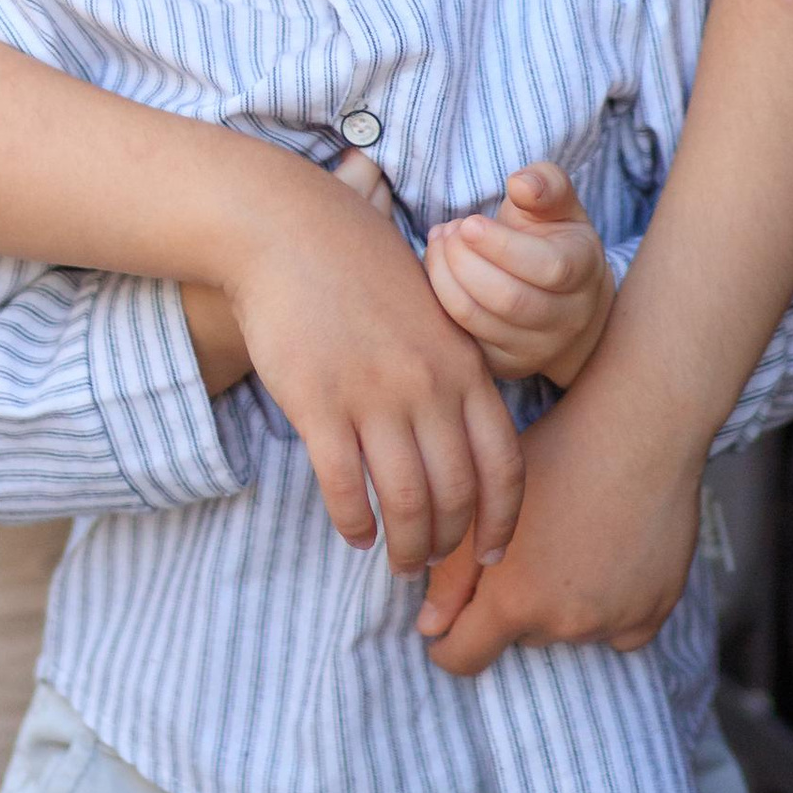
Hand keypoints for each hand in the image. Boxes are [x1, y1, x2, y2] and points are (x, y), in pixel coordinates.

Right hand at [219, 154, 524, 579]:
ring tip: (398, 561)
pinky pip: (345, 488)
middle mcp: (427, 385)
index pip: (504, 464)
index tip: (495, 552)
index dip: (504, 520)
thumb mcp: (429, 311)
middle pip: (456, 495)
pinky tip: (356, 533)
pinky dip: (354, 523)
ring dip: (405, 547)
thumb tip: (464, 437)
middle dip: (450, 544)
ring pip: (405, 503)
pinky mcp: (318, 403)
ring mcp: (373, 395)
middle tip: (434, 563)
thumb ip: (452, 370)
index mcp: (463, 363)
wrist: (289, 229)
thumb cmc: (359, 267)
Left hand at [416, 352, 706, 670]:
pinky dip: (611, 610)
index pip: (465, 658)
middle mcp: (565, 624)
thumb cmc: (556, 452)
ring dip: (562, 607)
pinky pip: (622, 632)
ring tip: (570, 544)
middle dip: (514, 608)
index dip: (448, 644)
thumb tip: (429, 628)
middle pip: (521, 637)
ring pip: (570, 631)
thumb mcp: (487, 504)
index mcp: (515, 601)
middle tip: (527, 551)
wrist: (639, 430)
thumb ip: (451, 575)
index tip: (448, 626)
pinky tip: (610, 563)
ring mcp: (615, 621)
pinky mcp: (656, 610)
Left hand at [424, 164, 612, 387]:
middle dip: (465, 261)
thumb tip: (521, 183)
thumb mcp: (558, 205)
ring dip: (446, 278)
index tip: (468, 222)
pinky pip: (464, 340)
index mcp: (584, 271)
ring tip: (440, 243)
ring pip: (480, 321)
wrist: (565, 301)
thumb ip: (545, 184)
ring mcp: (537, 348)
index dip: (502, 246)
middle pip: (509, 299)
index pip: (548, 268)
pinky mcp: (506, 365)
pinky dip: (441, 302)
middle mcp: (568, 318)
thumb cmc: (553, 240)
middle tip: (447, 230)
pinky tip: (440, 271)